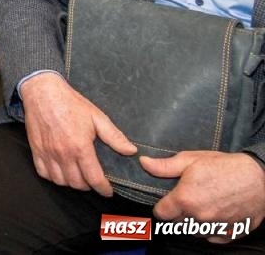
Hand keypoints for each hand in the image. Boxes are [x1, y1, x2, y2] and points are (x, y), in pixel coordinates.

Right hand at [18, 72, 136, 196]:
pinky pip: (43, 173)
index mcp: (80, 147)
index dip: (104, 189)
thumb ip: (114, 136)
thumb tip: (131, 151)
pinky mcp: (36, 150)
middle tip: (93, 179)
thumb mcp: (97, 117)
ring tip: (78, 176)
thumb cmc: (71, 103)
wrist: (43, 92)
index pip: (94, 178)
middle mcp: (63, 154)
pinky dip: (53, 177)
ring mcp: (47, 153)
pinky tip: (60, 171)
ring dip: (71, 183)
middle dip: (88, 186)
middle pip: (77, 183)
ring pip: (60, 181)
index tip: (108, 190)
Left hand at [146, 151, 264, 235]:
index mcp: (185, 200)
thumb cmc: (225, 166)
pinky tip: (216, 215)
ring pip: (195, 230)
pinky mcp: (231, 233)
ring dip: (194, 222)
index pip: (161, 214)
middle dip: (178, 213)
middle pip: (177, 223)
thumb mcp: (191, 160)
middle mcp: (198, 217)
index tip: (167, 200)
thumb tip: (143, 163)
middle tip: (188, 198)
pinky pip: (213, 236)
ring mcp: (215, 227)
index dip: (162, 206)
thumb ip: (164, 166)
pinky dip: (212, 229)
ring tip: (203, 205)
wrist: (259, 177)